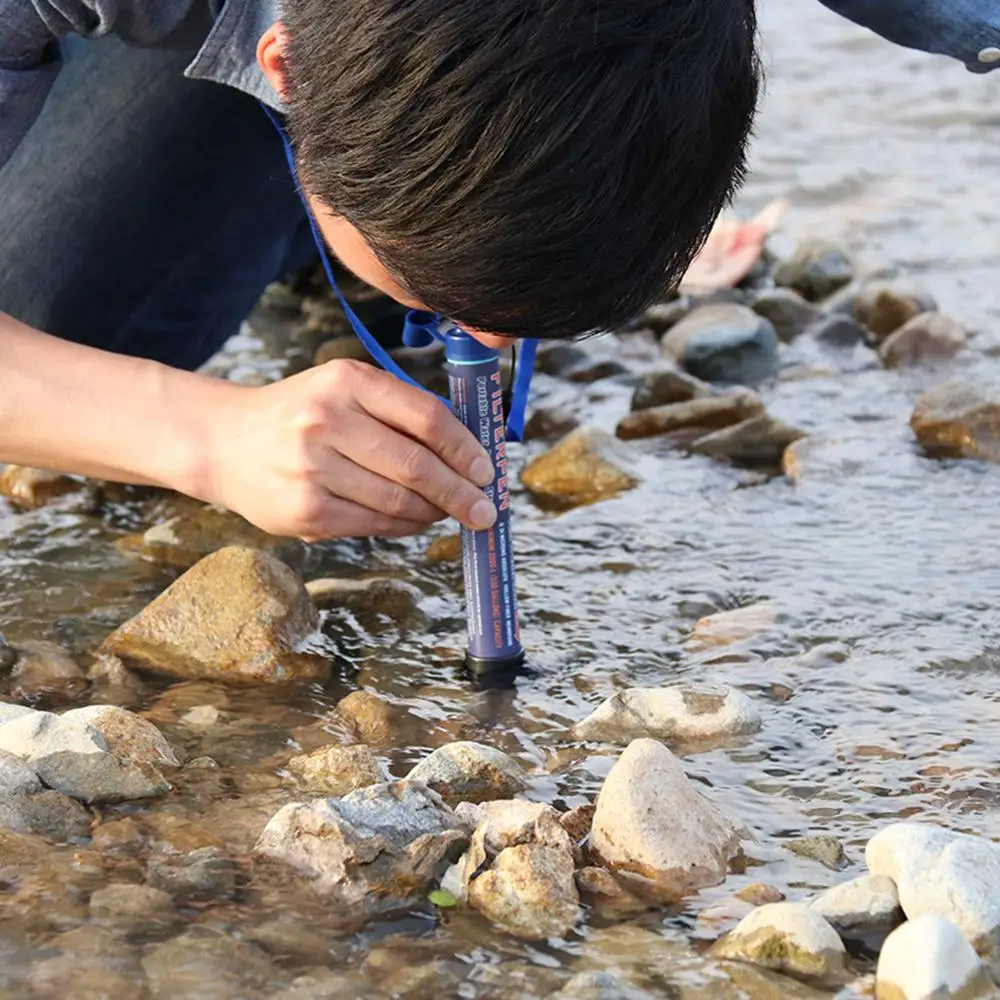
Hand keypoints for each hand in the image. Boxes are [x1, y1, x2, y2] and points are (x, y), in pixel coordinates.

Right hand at [199, 359, 496, 539]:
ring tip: (451, 513)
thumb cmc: (302, 414)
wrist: (224, 442)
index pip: (426, 416)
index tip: (487, 470)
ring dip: (435, 512)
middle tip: (487, 509)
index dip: (465, 448)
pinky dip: (405, 525)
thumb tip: (469, 452)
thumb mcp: (345, 390)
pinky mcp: (306, 510)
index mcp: (347, 381)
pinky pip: (375, 523)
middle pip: (417, 465)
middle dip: (462, 492)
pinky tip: (417, 520)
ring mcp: (313, 468)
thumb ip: (400, 411)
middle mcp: (327, 420)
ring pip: (399, 500)